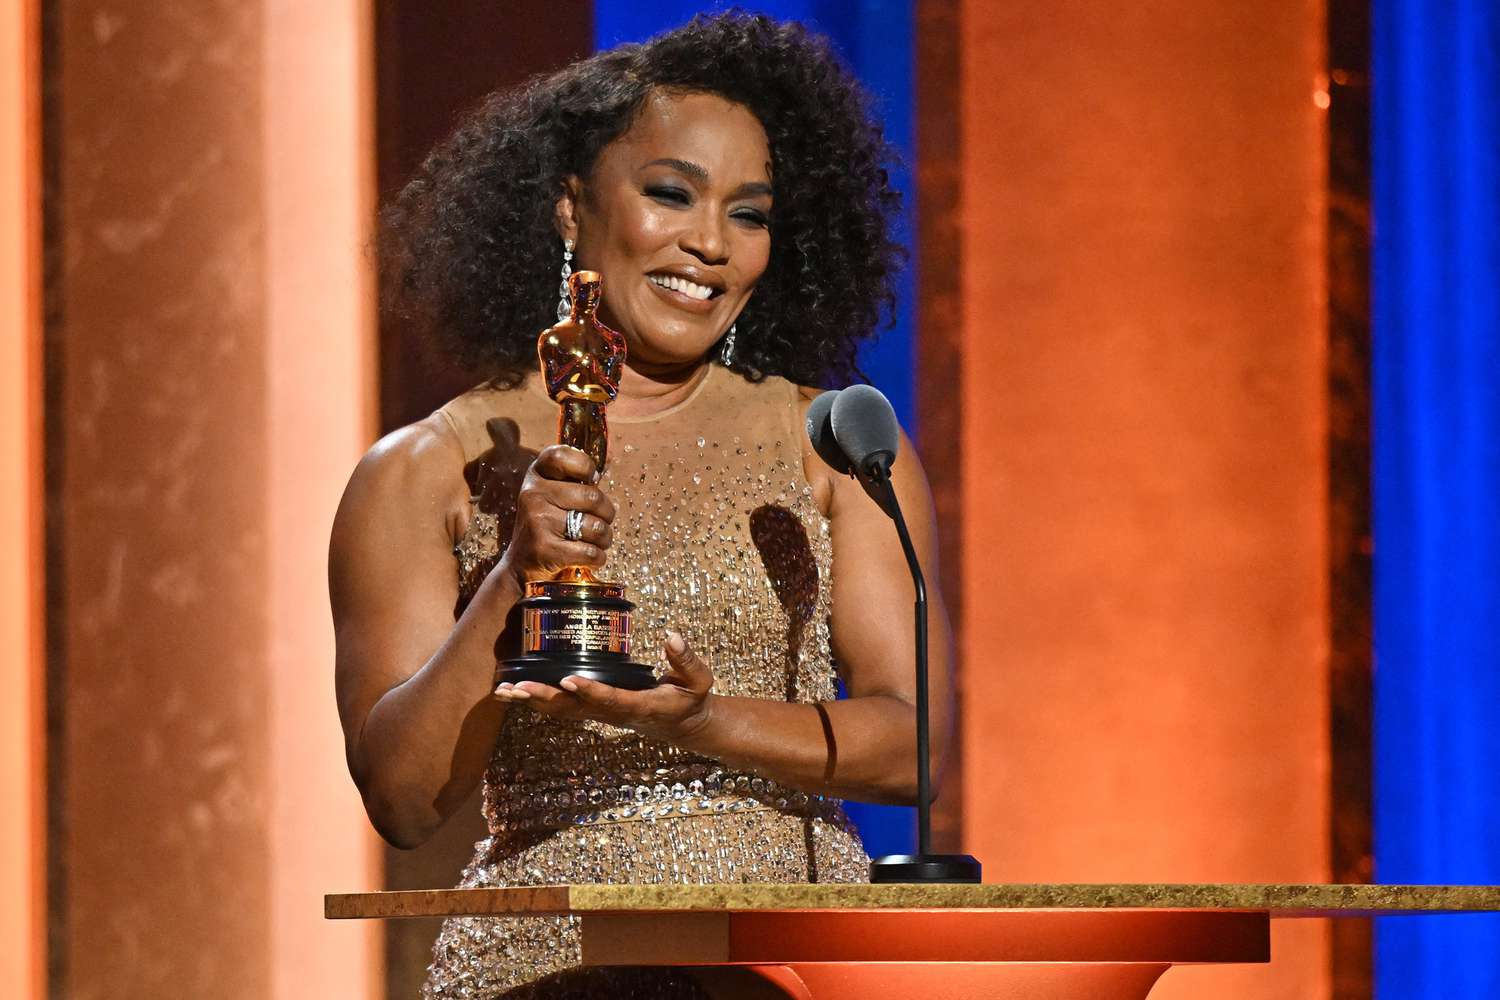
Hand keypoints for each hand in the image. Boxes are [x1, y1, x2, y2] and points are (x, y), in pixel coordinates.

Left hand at [494, 632, 715, 743]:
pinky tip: (511, 691)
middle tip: (518, 689)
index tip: (569, 679)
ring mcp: (599, 714)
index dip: (590, 692)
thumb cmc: (689, 699)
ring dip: (531, 701)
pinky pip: (559, 707)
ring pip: (560, 711)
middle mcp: (613, 714)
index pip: (612, 700)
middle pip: (574, 709)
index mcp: (639, 707)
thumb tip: (671, 636)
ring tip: (502, 692)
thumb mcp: (699, 681)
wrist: (681, 724)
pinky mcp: (591, 709)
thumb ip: (687, 660)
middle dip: (545, 698)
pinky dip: (534, 699)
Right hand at [495, 444, 616, 590]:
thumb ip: (575, 479)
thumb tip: (610, 459)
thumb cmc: (547, 525)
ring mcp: (537, 520)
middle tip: (602, 521)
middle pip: (592, 496)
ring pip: (595, 526)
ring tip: (597, 541)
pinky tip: (591, 556)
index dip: (585, 466)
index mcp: (536, 475)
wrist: (521, 565)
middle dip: (607, 513)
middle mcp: (533, 494)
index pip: (561, 456)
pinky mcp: (544, 548)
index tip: (592, 479)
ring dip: (605, 538)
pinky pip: (590, 552)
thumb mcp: (552, 494)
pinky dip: (598, 557)